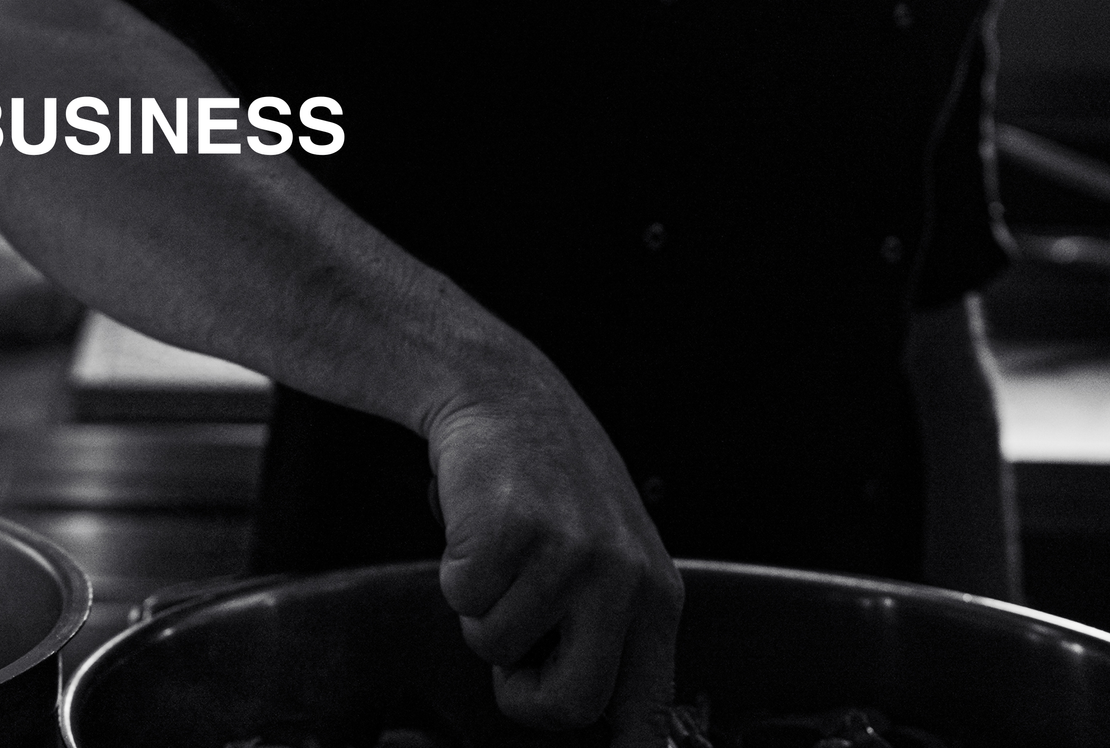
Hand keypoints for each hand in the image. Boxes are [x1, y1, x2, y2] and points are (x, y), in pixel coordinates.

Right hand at [425, 360, 681, 746]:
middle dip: (523, 693)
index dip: (625, 747)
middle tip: (512, 651)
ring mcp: (569, 555)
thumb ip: (609, 628)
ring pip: (498, 646)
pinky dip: (453, 571)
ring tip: (500, 554)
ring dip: (481, 609)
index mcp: (655, 595)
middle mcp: (623, 578)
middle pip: (571, 702)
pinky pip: (462, 599)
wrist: (506, 396)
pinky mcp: (513, 531)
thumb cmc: (551, 479)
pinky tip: (478, 529)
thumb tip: (598, 715)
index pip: (649, 707)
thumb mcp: (610, 554)